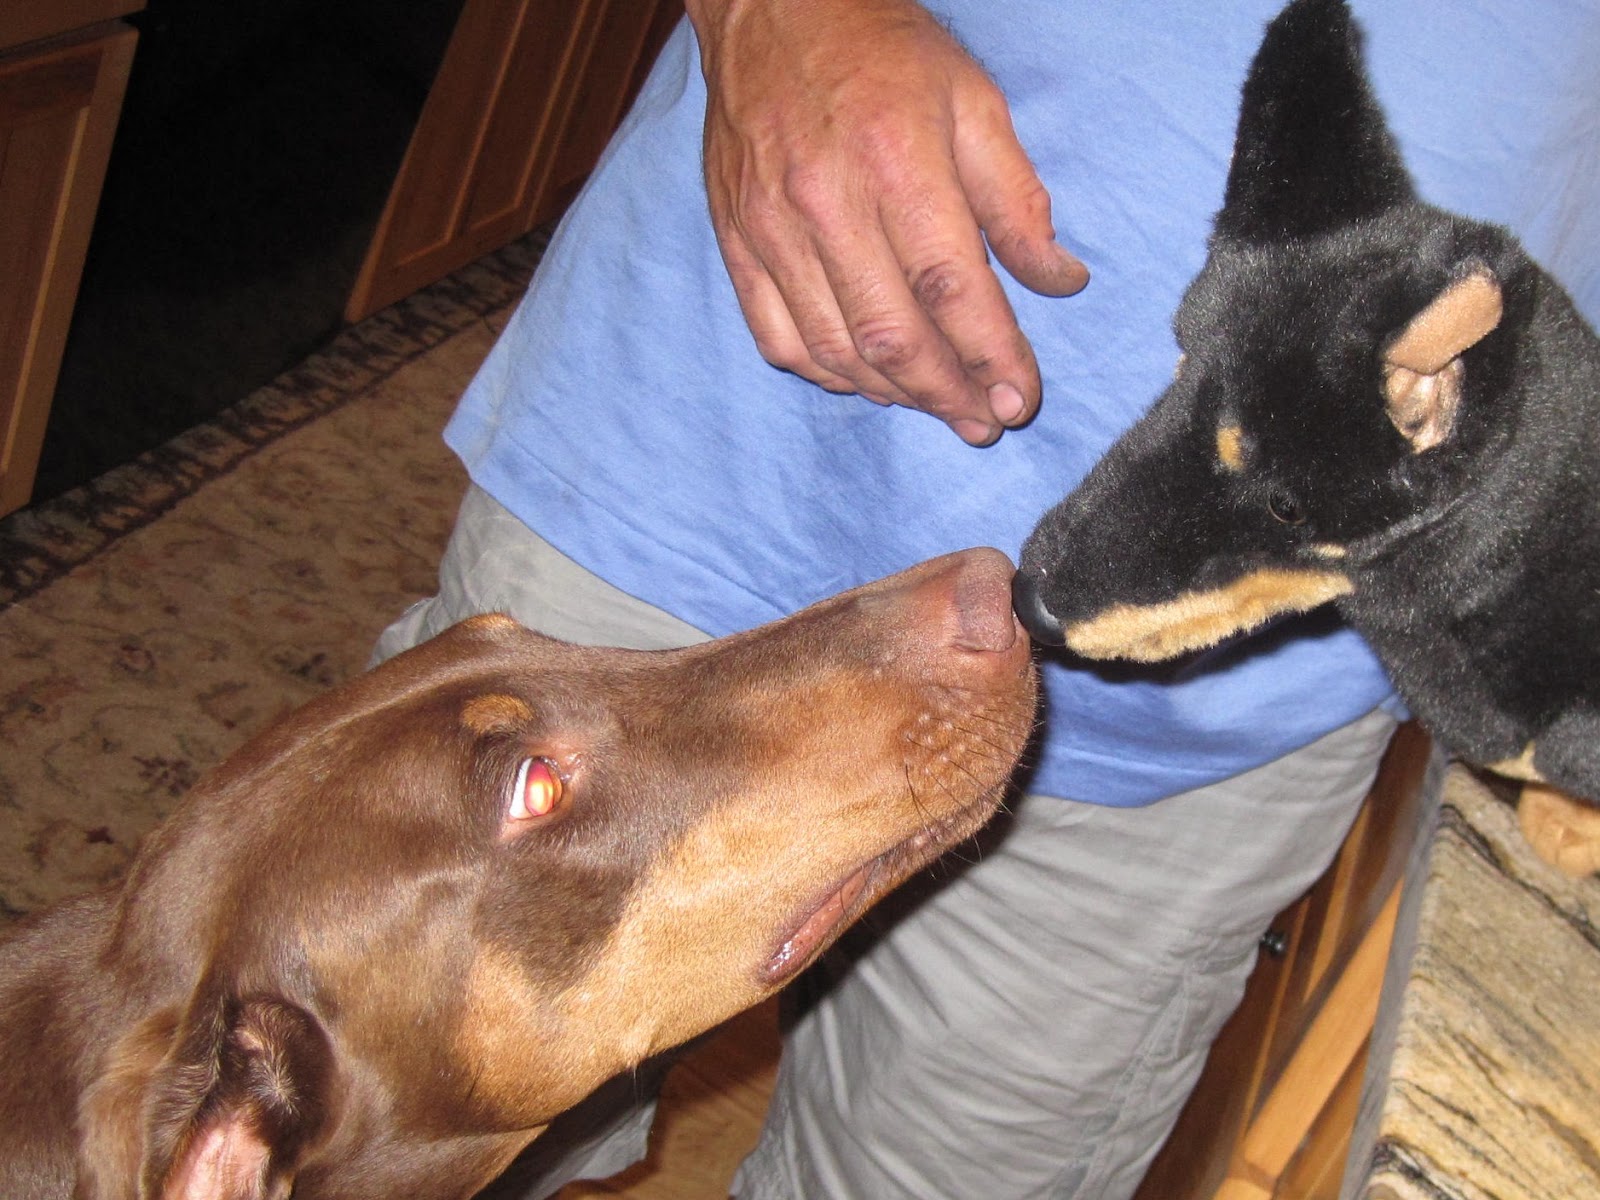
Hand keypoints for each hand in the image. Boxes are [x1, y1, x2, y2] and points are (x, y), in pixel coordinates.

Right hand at [685, 0, 1087, 444]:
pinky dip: (827, 374)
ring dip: (893, 395)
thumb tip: (1059, 281)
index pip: (951, 287)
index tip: (1020, 398)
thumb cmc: (883, 53)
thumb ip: (1017, 199)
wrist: (771, 11)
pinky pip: (778, 337)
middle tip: (985, 422)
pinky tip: (867, 380)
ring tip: (937, 405)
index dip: (990, 354)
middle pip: (891, 335)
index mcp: (897, 162)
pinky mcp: (737, 241)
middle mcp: (826, 203)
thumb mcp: (974, 102)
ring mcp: (772, 228)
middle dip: (947, 393)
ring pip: (835, 349)